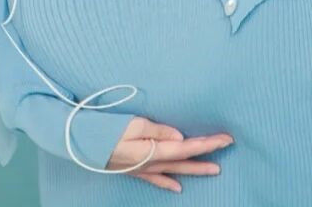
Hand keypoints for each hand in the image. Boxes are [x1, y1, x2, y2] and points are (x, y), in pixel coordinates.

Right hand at [106, 116, 233, 192]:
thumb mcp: (132, 123)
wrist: (83, 145)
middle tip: (227, 148)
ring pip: (175, 170)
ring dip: (194, 169)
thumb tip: (180, 137)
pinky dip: (168, 182)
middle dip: (207, 154)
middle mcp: (153, 162)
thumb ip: (158, 130)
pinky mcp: (135, 170)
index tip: (226, 138)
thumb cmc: (106, 130)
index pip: (188, 147)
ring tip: (213, 170)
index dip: (208, 144)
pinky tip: (177, 188)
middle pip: (186, 160)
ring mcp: (144, 169)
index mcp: (155, 149)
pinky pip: (156, 179)